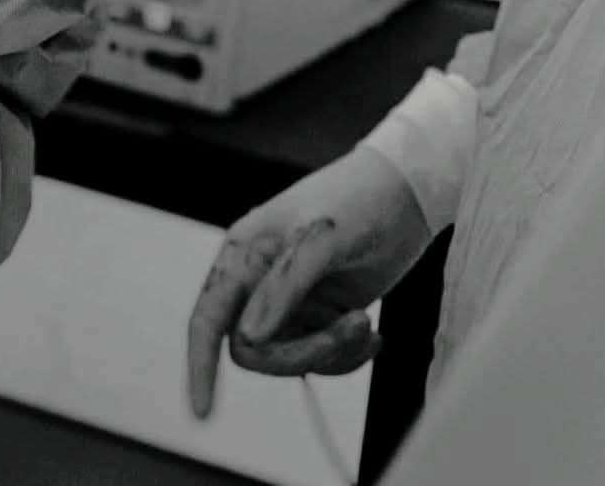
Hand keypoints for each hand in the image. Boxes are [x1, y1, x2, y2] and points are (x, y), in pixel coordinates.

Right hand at [186, 144, 433, 418]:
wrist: (405, 195)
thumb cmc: (354, 201)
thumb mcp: (320, 239)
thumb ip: (282, 289)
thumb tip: (250, 339)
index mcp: (243, 253)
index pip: (208, 317)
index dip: (199, 363)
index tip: (201, 410)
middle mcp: (259, 280)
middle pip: (254, 347)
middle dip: (301, 352)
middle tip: (347, 333)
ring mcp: (290, 298)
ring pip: (289, 356)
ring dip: (330, 352)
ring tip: (364, 325)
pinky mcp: (320, 311)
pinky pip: (320, 356)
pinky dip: (345, 354)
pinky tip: (368, 330)